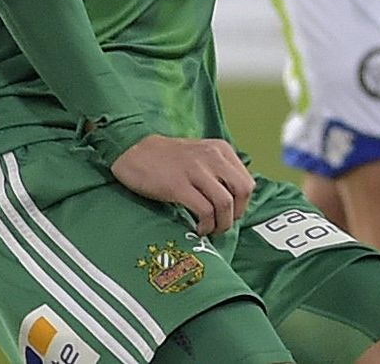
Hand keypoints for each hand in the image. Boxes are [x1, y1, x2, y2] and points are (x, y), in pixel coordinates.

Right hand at [110, 135, 254, 236]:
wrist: (132, 151)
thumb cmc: (166, 158)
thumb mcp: (200, 155)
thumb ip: (218, 171)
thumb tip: (235, 202)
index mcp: (220, 149)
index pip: (247, 182)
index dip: (242, 204)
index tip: (229, 214)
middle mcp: (211, 157)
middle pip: (242, 192)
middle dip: (235, 215)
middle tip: (222, 224)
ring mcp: (195, 170)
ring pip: (225, 204)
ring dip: (220, 224)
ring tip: (208, 229)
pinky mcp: (178, 185)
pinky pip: (204, 211)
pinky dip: (205, 225)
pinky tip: (196, 228)